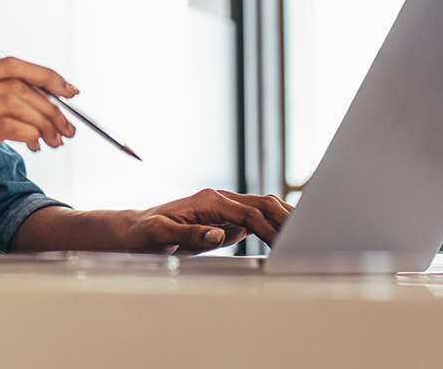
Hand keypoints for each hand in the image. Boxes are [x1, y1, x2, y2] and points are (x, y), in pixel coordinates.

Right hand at [0, 57, 77, 224]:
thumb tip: (50, 98)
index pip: (7, 66)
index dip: (44, 75)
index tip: (70, 92)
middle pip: (14, 84)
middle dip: (50, 106)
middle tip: (68, 128)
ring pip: (12, 103)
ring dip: (44, 122)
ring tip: (54, 141)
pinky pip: (4, 126)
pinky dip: (30, 133)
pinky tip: (36, 145)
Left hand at [120, 189, 292, 254]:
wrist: (134, 229)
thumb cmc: (144, 233)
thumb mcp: (160, 236)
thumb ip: (190, 234)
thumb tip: (219, 234)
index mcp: (207, 201)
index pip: (249, 213)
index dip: (269, 229)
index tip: (285, 244)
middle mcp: (218, 199)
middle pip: (263, 203)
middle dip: (286, 218)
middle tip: (308, 237)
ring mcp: (223, 207)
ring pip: (262, 206)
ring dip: (284, 217)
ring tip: (306, 233)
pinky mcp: (224, 218)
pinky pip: (255, 216)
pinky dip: (273, 222)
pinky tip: (287, 233)